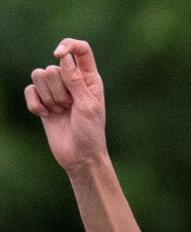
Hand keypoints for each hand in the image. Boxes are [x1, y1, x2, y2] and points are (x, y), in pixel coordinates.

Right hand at [25, 40, 105, 172]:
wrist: (80, 158)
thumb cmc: (90, 134)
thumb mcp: (87, 106)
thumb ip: (76, 80)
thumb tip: (64, 58)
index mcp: (89, 79)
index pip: (81, 49)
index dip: (68, 45)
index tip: (58, 55)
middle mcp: (72, 81)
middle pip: (53, 67)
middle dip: (58, 90)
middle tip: (69, 108)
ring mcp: (56, 91)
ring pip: (39, 75)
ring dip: (48, 97)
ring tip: (60, 112)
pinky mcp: (43, 102)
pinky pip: (29, 90)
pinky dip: (35, 104)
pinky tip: (45, 115)